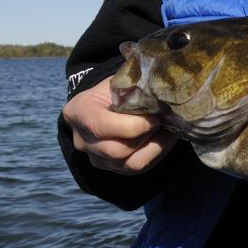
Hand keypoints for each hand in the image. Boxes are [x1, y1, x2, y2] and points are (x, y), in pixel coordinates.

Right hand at [62, 76, 178, 174]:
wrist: (112, 102)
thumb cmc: (119, 87)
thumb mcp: (123, 79)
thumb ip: (136, 85)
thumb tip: (161, 91)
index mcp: (78, 111)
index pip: (100, 125)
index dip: (132, 125)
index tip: (156, 116)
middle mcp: (82, 140)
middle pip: (116, 150)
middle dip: (146, 135)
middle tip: (166, 120)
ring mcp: (97, 158)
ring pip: (130, 163)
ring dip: (156, 146)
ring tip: (169, 128)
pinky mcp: (114, 168)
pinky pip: (139, 166)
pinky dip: (157, 152)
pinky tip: (166, 136)